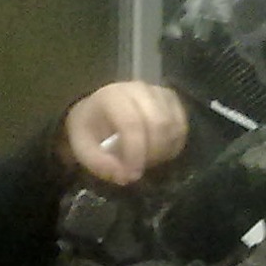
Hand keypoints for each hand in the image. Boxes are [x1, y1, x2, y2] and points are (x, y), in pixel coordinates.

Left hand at [64, 81, 188, 185]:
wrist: (98, 110)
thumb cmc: (91, 129)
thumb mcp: (83, 148)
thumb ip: (99, 163)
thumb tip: (124, 176)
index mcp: (112, 97)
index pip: (132, 123)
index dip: (136, 153)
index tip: (132, 175)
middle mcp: (138, 89)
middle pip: (159, 123)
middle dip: (153, 153)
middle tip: (140, 168)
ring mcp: (158, 92)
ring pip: (174, 125)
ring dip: (164, 150)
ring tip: (148, 160)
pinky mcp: (171, 100)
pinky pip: (182, 125)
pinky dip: (175, 144)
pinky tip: (161, 152)